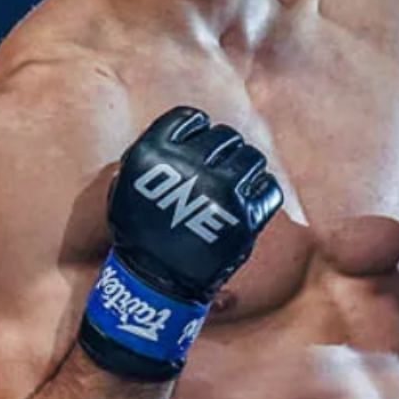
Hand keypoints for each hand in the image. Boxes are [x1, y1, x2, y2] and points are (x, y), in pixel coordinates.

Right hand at [79, 107, 282, 379]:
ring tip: (236, 185)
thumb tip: (188, 132)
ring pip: (252, 158)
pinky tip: (250, 201)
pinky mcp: (246, 213)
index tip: (198, 143)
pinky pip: (269, 187)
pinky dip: (262, 192)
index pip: (190, 118)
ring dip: (246, 169)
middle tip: (220, 169)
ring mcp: (221, 188)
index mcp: (154, 153)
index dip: (197, 129)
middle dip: (224, 151)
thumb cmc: (141, 232)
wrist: (157, 280)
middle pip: (226, 137)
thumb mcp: (129, 185)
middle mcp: (190, 165)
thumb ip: (157, 156)